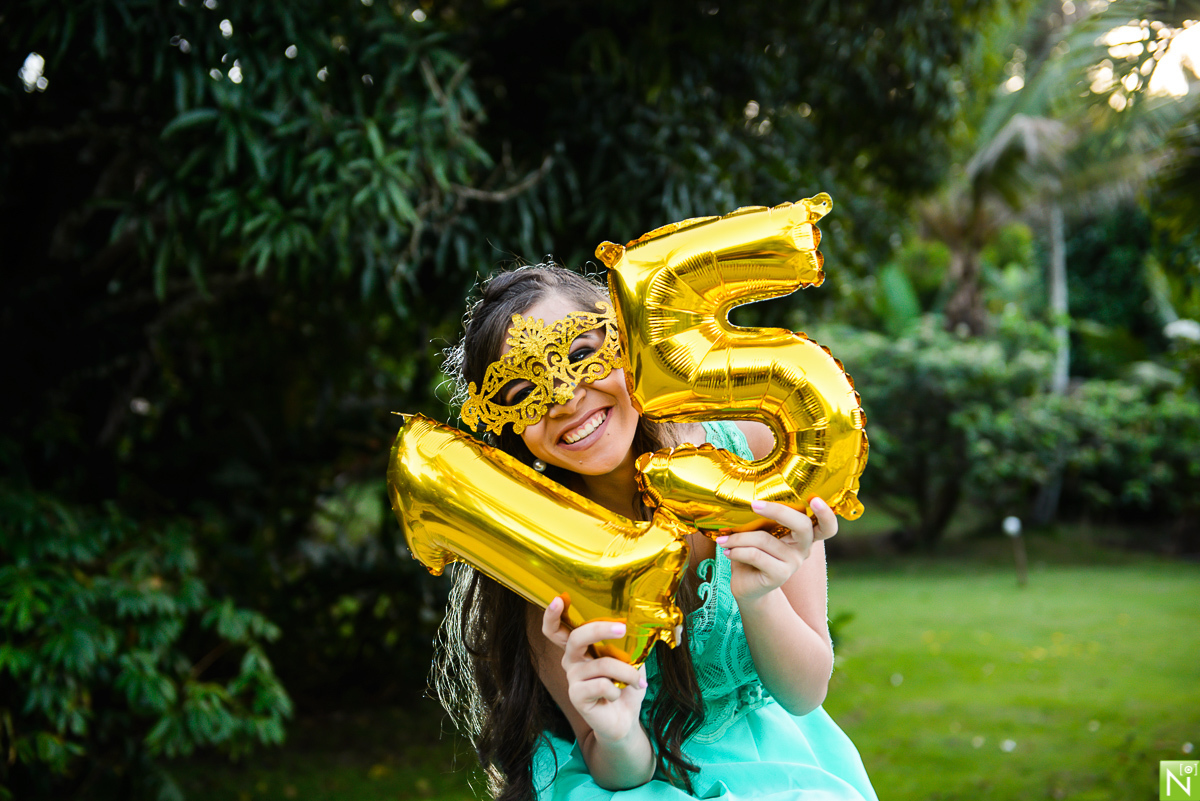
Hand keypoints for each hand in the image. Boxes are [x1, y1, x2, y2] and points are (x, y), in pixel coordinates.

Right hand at [541, 596, 648, 743]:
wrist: (624, 720)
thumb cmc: (624, 685)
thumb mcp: (630, 658)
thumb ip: (627, 642)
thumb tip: (640, 624)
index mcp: (580, 647)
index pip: (558, 629)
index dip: (553, 615)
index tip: (559, 599)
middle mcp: (571, 660)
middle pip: (576, 637)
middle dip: (599, 629)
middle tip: (622, 628)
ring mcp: (573, 678)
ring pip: (601, 664)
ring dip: (626, 672)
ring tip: (637, 681)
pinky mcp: (577, 696)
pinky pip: (602, 685)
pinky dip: (618, 690)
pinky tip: (617, 696)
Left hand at [716, 496, 838, 605]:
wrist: (747, 586)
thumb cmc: (752, 554)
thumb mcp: (760, 533)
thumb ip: (762, 520)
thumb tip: (747, 501)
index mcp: (803, 534)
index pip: (826, 525)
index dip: (826, 513)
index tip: (815, 499)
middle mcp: (803, 548)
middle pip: (802, 525)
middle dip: (779, 511)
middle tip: (755, 505)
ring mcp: (793, 563)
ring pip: (765, 539)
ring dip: (739, 537)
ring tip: (725, 539)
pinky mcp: (780, 575)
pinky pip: (755, 555)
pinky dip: (737, 551)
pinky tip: (727, 551)